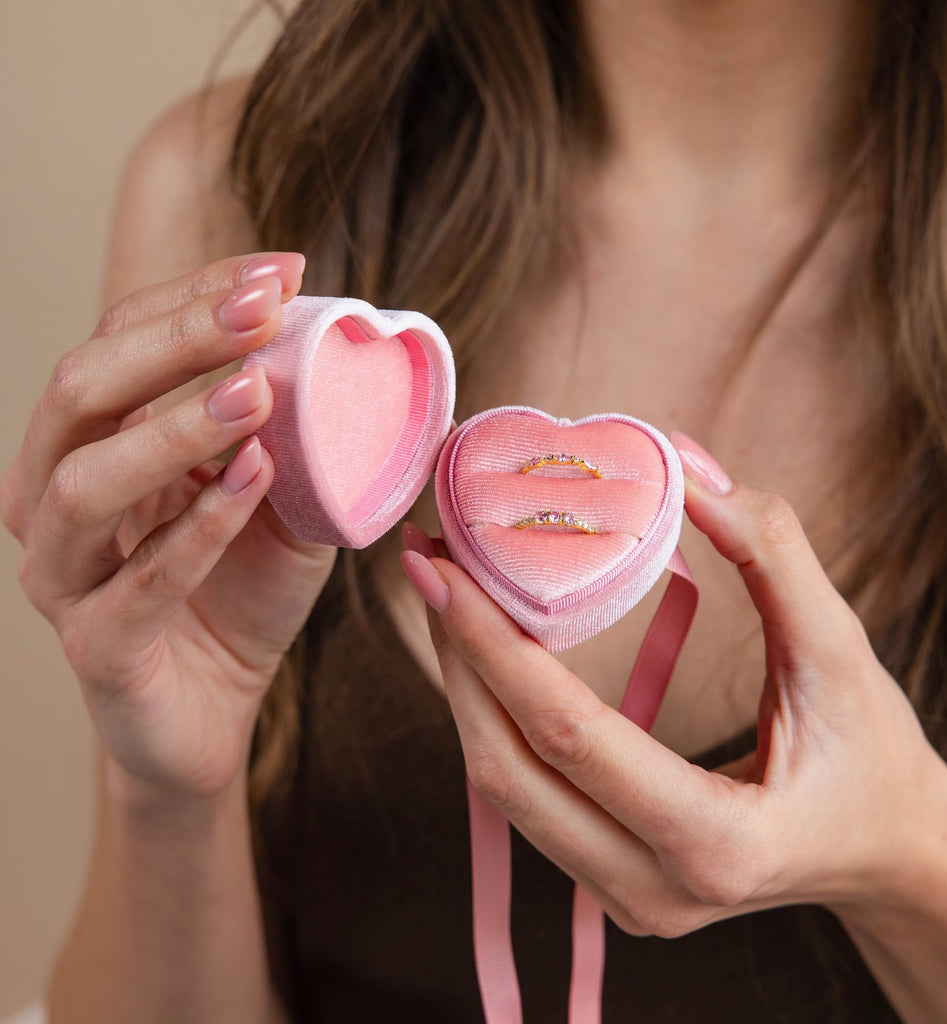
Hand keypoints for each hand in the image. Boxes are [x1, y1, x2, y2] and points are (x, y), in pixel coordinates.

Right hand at [1, 254, 335, 804]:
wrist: (215, 709)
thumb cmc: (241, 594)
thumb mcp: (280, 500)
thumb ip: (296, 436)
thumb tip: (341, 350)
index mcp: (91, 446)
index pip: (122, 343)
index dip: (195, 297)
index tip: (282, 269)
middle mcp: (54, 498)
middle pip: (85, 391)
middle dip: (175, 339)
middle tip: (262, 306)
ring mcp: (64, 575)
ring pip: (86, 483)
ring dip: (174, 428)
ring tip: (257, 393)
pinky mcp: (96, 646)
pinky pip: (137, 582)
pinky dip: (196, 528)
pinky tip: (252, 483)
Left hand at [400, 437, 946, 937]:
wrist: (887, 851)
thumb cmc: (873, 755)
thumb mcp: (841, 650)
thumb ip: (771, 554)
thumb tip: (683, 468)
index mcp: (718, 844)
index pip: (569, 737)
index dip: (493, 644)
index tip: (442, 564)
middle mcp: (655, 891)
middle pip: (507, 769)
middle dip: (456, 657)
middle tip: (430, 559)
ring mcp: (625, 899)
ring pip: (502, 788)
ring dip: (464, 684)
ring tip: (448, 590)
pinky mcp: (610, 882)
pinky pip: (525, 794)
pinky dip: (494, 716)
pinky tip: (487, 648)